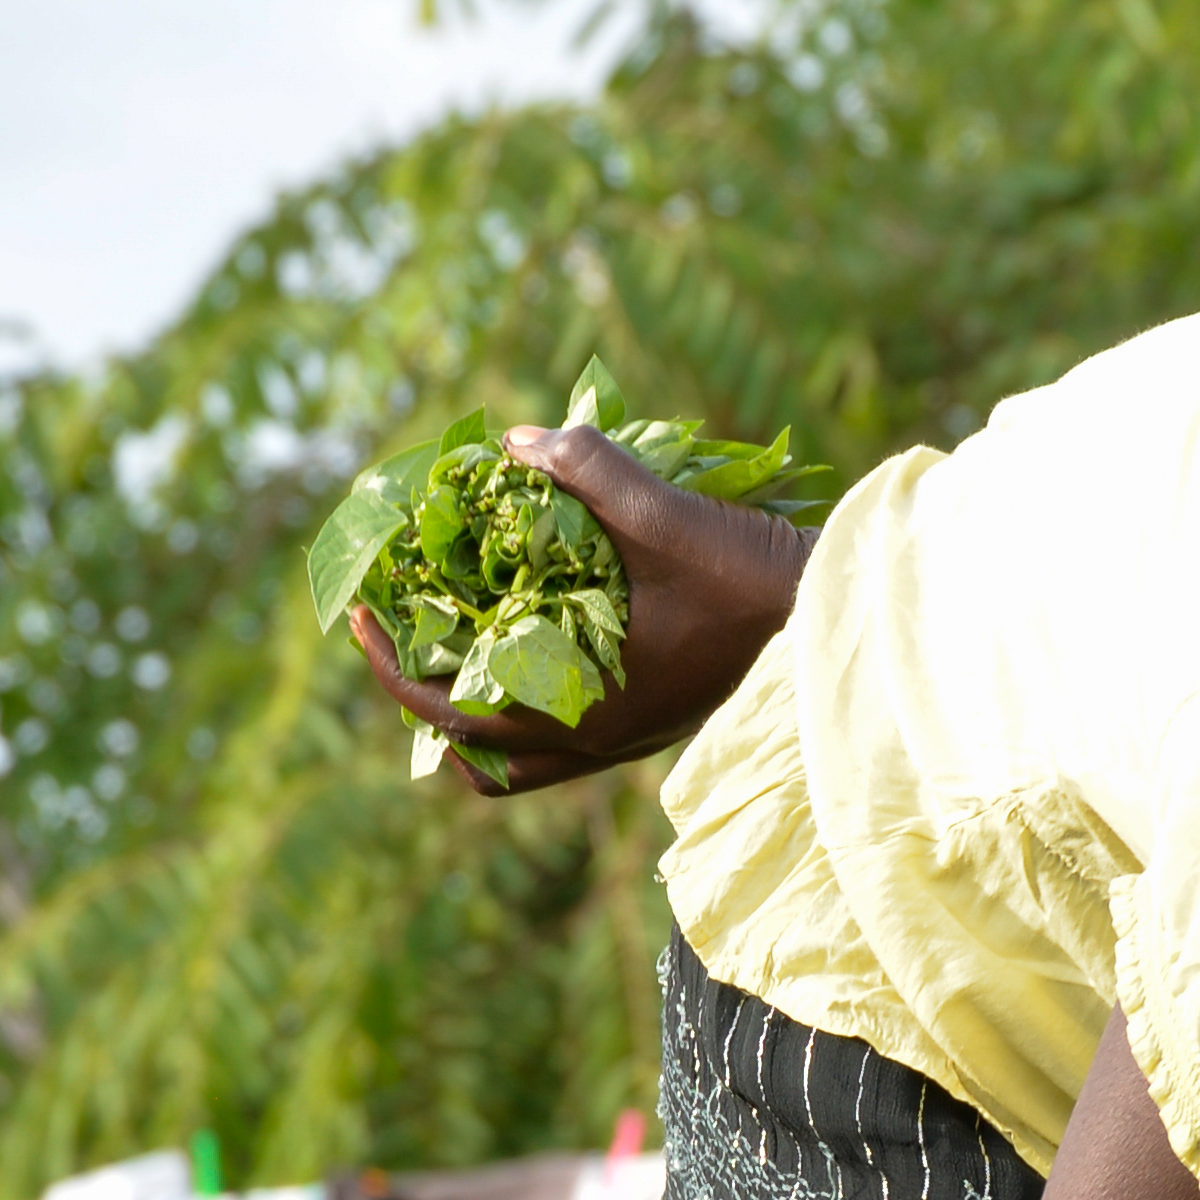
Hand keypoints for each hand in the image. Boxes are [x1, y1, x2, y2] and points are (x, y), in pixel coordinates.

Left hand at [348, 418, 813, 794]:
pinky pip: (555, 737)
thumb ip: (593, 472)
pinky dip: (519, 698)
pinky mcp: (645, 722)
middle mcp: (597, 742)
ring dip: (472, 708)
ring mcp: (622, 740)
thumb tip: (516, 441)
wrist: (837, 623)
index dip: (392, 667)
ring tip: (454, 637)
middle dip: (422, 688)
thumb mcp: (671, 516)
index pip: (453, 716)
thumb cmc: (756, 582)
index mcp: (586, 710)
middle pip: (472, 753)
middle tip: (399, 621)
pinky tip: (522, 633)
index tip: (362, 612)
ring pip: (515, 758)